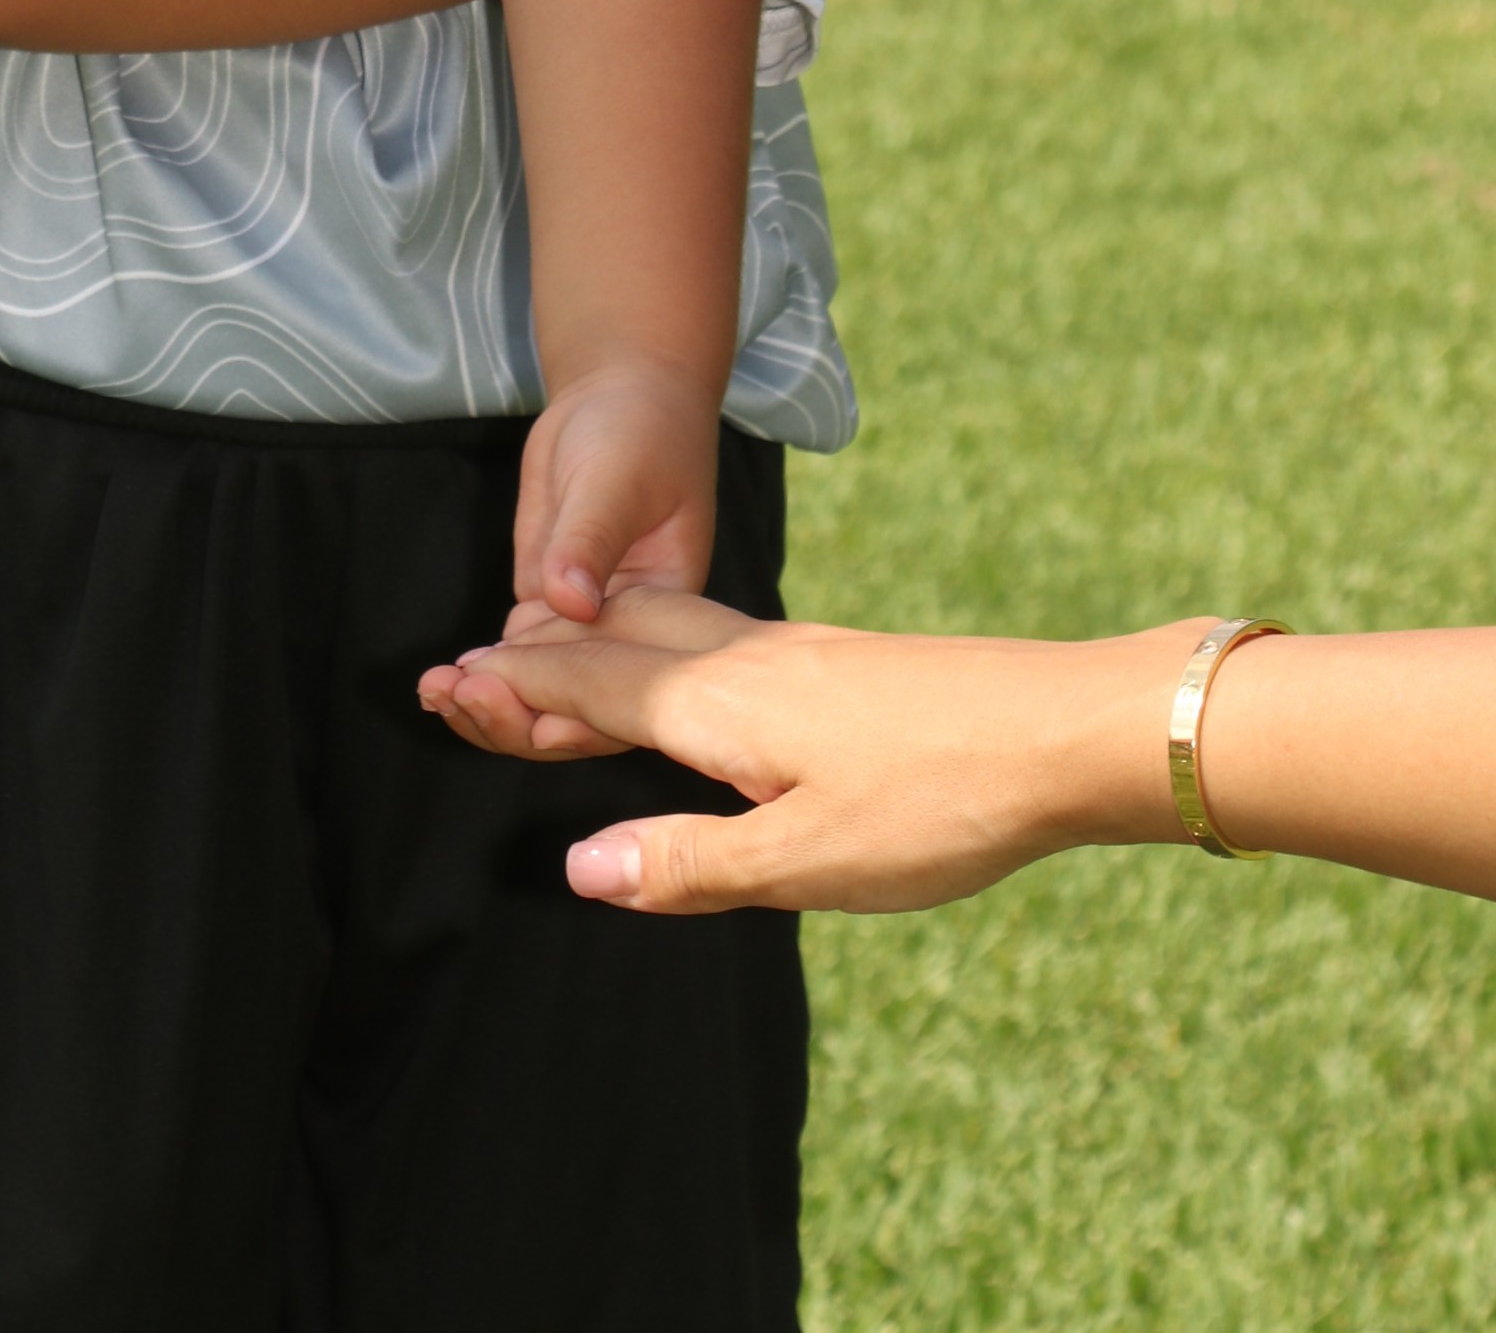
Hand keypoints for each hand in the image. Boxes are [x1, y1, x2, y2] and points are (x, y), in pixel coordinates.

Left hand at [416, 360, 718, 762]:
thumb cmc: (640, 429)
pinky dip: (478, 676)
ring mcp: (581, 621)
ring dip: (487, 704)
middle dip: (517, 718)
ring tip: (435, 692)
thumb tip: (569, 601)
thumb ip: (590, 538)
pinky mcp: (544, 601)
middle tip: (459, 696)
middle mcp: (628, 634)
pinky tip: (438, 682)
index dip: (577, 719)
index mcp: (668, 615)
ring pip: (537, 690)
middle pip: (576, 709)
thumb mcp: (617, 478)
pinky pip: (512, 656)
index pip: (629, 692)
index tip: (523, 713)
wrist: (616, 392)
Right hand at [421, 594, 1187, 910]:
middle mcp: (740, 659)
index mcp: (717, 703)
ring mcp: (789, 653)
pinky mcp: (829, 663)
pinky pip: (707, 639)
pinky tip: (673, 672)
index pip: (585, 682)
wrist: (1059, 727)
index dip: (510, 689)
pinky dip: (654, 649)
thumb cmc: (937, 801)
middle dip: (534, 659)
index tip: (436, 686)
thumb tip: (577, 864)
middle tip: (460, 677)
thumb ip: (687, 862)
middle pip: (611, 641)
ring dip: (593, 646)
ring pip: (662, 631)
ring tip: (542, 660)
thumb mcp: (804, 861)